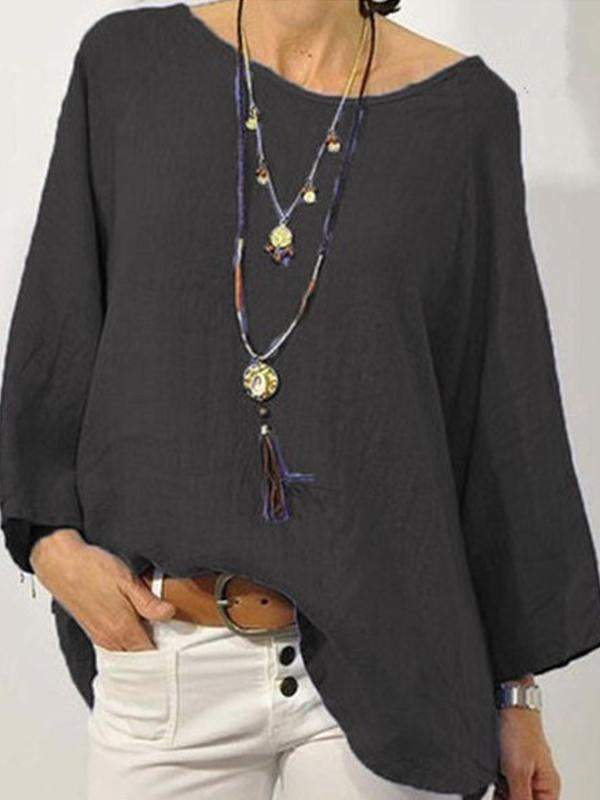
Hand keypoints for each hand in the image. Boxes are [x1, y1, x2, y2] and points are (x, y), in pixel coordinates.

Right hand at [30, 529, 174, 650]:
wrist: (61, 564)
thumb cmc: (93, 569)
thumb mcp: (128, 581)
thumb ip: (149, 603)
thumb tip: (170, 614)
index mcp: (123, 629)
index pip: (151, 655)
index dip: (167, 650)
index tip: (180, 640)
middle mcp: (110, 639)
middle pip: (139, 657)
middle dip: (156, 650)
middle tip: (172, 635)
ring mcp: (100, 637)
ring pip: (127, 652)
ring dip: (141, 645)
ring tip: (156, 628)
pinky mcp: (93, 631)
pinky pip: (116, 646)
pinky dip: (128, 641)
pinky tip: (135, 624)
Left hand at [494, 706, 560, 799]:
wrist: (509, 705)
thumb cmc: (521, 730)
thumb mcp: (518, 771)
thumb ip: (520, 798)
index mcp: (548, 787)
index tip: (508, 798)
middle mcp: (539, 783)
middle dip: (510, 797)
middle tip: (501, 792)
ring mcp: (525, 775)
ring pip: (513, 795)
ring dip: (503, 794)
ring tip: (498, 781)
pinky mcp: (511, 768)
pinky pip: (505, 786)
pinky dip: (498, 787)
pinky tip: (492, 781)